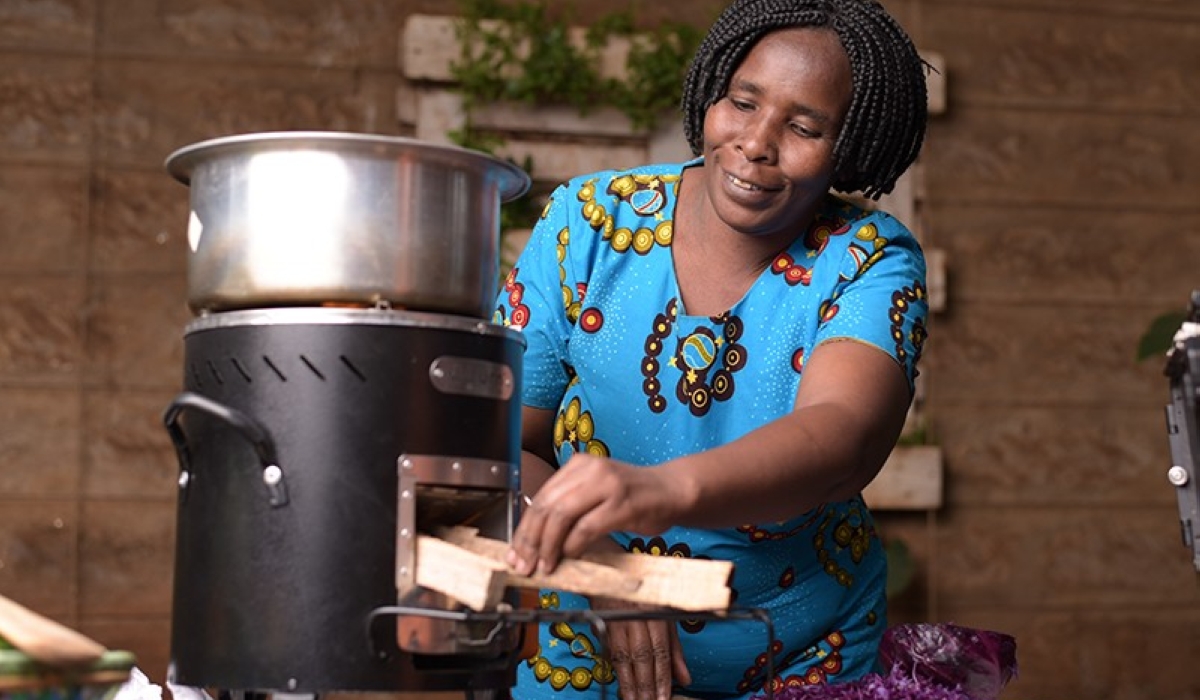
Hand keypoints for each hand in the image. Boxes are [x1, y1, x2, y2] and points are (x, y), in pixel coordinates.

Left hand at [506, 453, 687, 574]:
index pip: (540, 497)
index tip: (515, 552)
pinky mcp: (622, 504)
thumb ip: (568, 509)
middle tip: (524, 564)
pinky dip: (574, 545)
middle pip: (546, 507)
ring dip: (549, 546)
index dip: (524, 528)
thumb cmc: (632, 496)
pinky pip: (587, 527)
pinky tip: (571, 555)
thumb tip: (536, 541)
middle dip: (531, 540)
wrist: (671, 489)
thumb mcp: (594, 493)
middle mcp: (590, 470)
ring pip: (562, 516)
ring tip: (545, 565)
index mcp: (578, 465)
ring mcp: (607, 485)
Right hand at [590, 596, 690, 699]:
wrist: (611, 571)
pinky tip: (620, 685)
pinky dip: (615, 671)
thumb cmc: (641, 593)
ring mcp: (616, 618)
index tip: (664, 696)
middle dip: (645, 685)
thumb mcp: (664, 615)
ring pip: (622, 656)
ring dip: (628, 683)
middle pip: (641, 656)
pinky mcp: (601, 623)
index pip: (660, 650)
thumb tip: (684, 677)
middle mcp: (635, 615)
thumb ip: (674, 648)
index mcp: (655, 612)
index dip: (662, 676)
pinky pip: (608, 651)